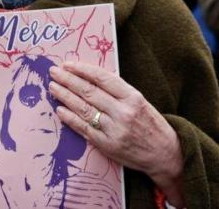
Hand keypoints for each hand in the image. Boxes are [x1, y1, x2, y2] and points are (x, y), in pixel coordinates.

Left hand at [48, 62, 184, 206]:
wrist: (165, 153)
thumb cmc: (151, 123)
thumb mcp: (140, 101)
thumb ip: (118, 91)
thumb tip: (90, 77)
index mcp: (133, 97)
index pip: (103, 78)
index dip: (83, 70)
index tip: (68, 64)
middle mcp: (123, 112)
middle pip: (89, 92)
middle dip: (68, 80)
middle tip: (54, 72)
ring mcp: (114, 130)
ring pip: (84, 109)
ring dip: (65, 97)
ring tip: (53, 88)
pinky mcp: (107, 145)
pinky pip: (84, 129)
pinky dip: (70, 118)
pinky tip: (59, 109)